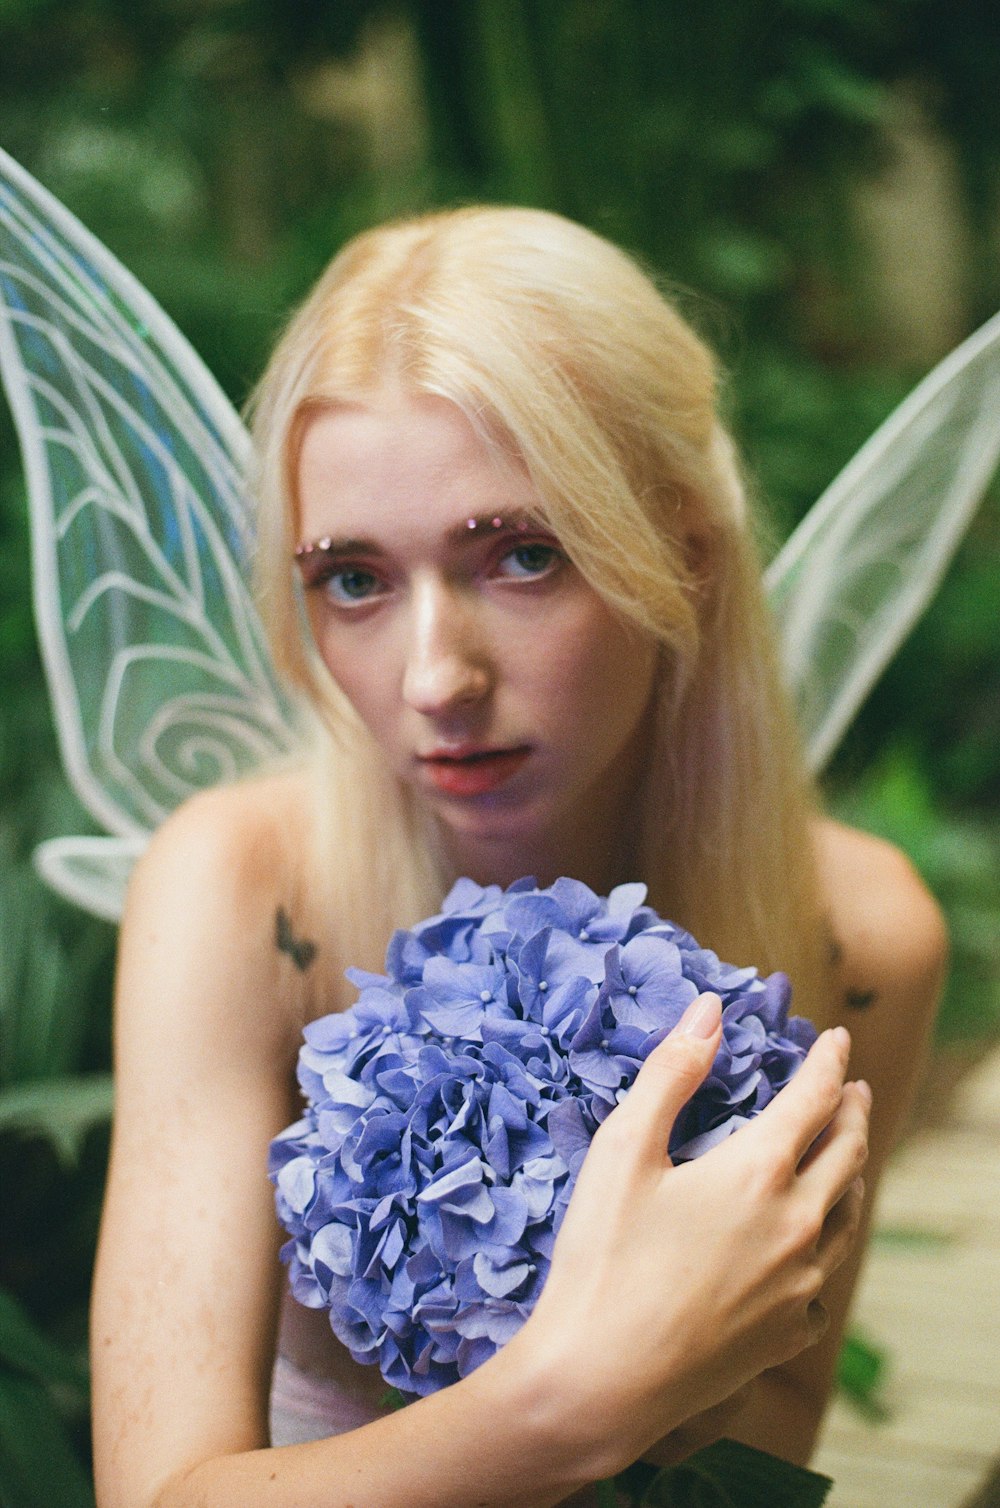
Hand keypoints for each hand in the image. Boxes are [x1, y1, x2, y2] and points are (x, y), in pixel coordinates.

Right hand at [510, 993, 869, 1479]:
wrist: (601, 1381)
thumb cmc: (604, 1259)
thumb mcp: (623, 1149)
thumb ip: (670, 1073)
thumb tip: (709, 1010)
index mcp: (760, 1172)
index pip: (815, 1097)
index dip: (829, 1061)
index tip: (838, 1038)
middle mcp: (797, 1225)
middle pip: (847, 1154)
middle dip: (853, 1112)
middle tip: (855, 1089)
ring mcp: (799, 1285)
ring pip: (847, 1216)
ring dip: (851, 1174)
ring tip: (846, 1157)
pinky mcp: (786, 1332)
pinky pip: (823, 1280)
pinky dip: (825, 1247)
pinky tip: (809, 1251)